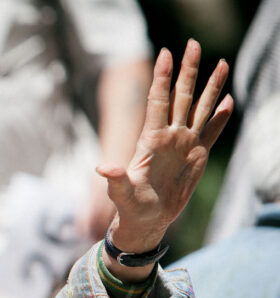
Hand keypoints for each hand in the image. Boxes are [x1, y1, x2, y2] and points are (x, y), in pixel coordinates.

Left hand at [100, 40, 232, 280]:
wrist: (146, 220)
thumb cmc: (130, 207)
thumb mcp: (122, 193)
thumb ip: (115, 179)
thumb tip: (103, 168)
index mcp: (152, 140)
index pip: (158, 101)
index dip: (162, 77)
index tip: (165, 53)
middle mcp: (169, 136)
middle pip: (182, 96)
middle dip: (188, 71)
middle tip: (193, 44)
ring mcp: (184, 144)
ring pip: (200, 109)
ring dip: (211, 87)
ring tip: (221, 64)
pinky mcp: (196, 156)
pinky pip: (212, 132)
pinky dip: (221, 118)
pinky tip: (229, 101)